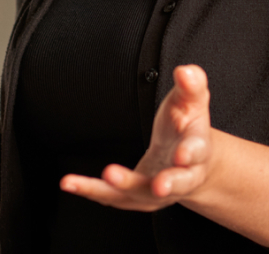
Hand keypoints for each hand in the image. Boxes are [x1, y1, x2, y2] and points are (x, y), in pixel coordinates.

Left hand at [61, 64, 214, 210]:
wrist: (190, 163)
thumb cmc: (188, 128)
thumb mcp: (192, 102)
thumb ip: (191, 84)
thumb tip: (185, 71)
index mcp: (197, 149)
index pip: (196, 151)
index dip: (190, 153)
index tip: (183, 155)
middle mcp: (182, 177)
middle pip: (176, 183)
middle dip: (167, 184)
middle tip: (158, 185)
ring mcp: (158, 192)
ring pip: (140, 193)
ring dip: (121, 187)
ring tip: (105, 175)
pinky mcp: (135, 198)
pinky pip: (113, 197)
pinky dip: (92, 191)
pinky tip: (72, 183)